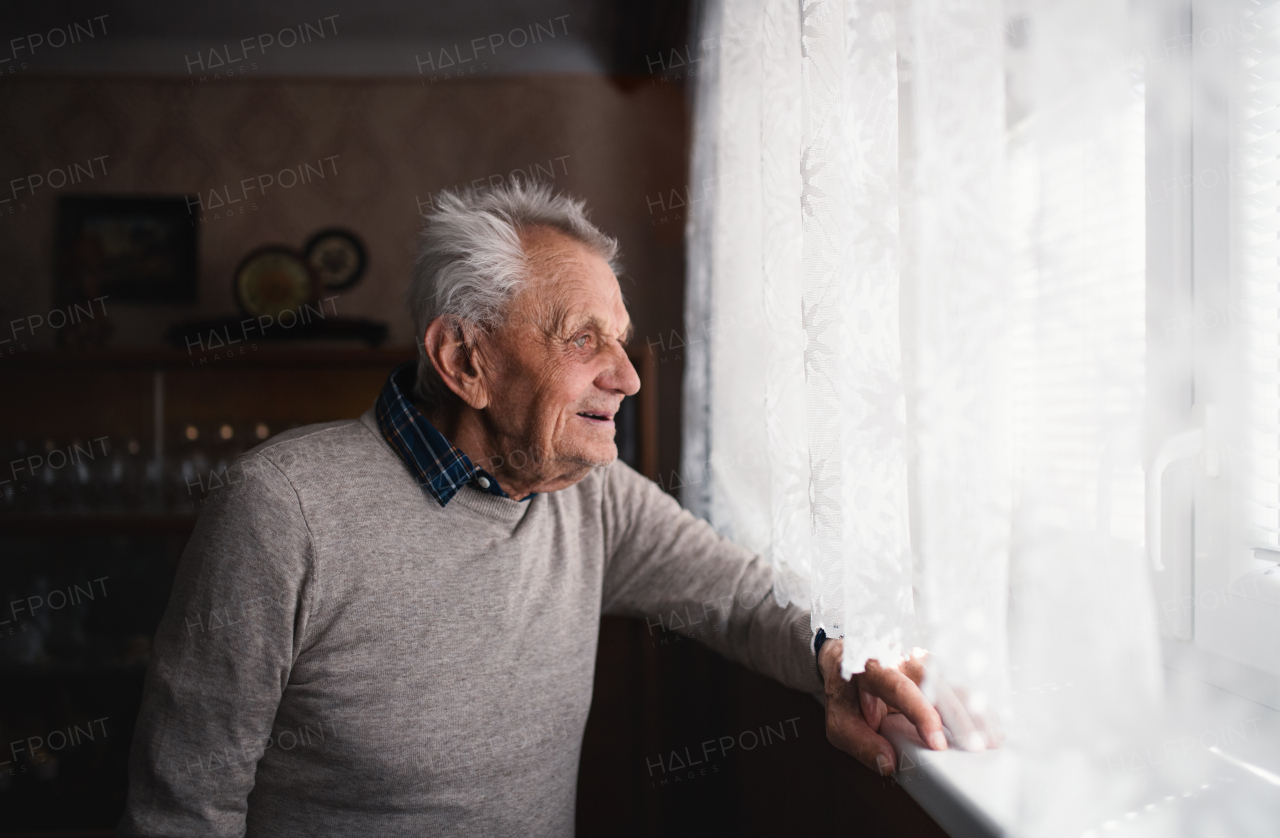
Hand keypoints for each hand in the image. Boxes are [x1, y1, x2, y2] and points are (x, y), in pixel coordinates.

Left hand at [819, 639, 984, 774]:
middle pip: (937, 686)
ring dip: (976, 711)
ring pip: (954, 683)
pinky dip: (978, 706)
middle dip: (959, 718)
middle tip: (976, 748)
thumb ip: (860, 742)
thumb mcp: (839, 721)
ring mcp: (922, 661)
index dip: (922, 715)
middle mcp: (901, 659)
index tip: (937, 743)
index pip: (901, 688)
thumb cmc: (845, 692)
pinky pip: (961, 686)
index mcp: (873, 667)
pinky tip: (992, 726)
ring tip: (992, 740)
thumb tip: (888, 764)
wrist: (846, 659)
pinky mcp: (937, 669)